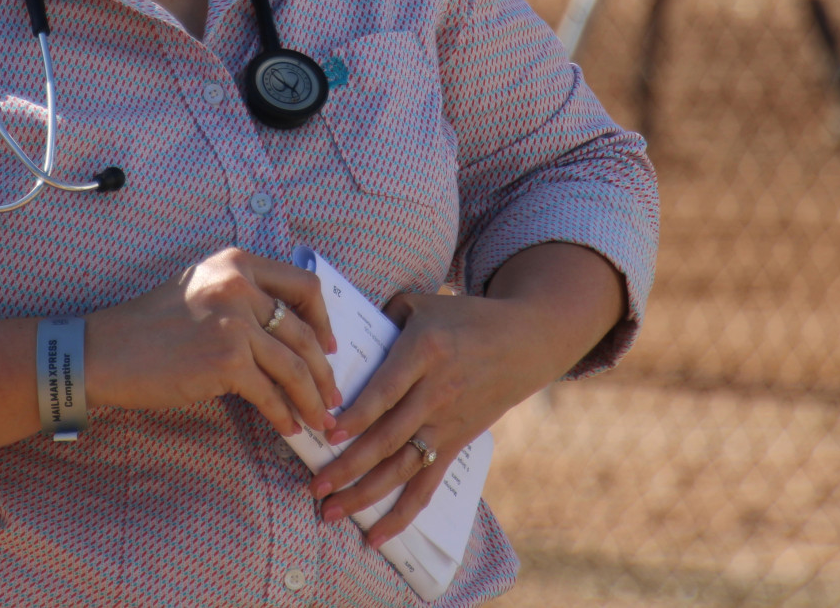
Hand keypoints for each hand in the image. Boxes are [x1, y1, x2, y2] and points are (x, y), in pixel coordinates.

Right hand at [86, 247, 340, 435]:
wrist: (102, 351)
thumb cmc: (147, 326)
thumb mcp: (200, 289)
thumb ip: (240, 296)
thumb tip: (285, 332)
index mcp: (237, 263)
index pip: (304, 285)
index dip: (324, 320)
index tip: (329, 347)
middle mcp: (240, 286)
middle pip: (304, 332)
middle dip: (324, 371)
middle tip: (332, 397)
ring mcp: (235, 323)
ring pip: (294, 366)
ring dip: (312, 399)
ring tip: (319, 420)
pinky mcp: (226, 361)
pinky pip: (270, 393)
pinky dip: (284, 415)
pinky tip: (289, 428)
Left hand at [308, 245, 622, 546]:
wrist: (525, 341)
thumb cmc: (466, 317)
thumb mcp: (424, 303)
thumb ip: (383, 313)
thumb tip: (341, 333)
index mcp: (425, 351)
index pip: (387, 389)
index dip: (359, 414)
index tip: (328, 432)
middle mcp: (436, 392)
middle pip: (389, 437)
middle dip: (350, 466)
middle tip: (314, 486)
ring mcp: (447, 423)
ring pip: (403, 467)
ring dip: (366, 494)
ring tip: (330, 512)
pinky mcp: (456, 443)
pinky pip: (426, 485)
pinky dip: (402, 514)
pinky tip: (375, 537)